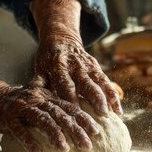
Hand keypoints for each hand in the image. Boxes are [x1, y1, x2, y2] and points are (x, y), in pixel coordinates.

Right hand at [0, 29, 99, 151]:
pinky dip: (30, 140)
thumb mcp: (40, 101)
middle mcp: (38, 100)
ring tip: (65, 150)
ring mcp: (23, 108)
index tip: (97, 132)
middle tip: (88, 146)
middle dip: (76, 130)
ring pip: (43, 121)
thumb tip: (79, 116)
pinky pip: (20, 130)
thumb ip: (56, 107)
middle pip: (60, 115)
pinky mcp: (8, 118)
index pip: (70, 108)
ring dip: (55, 135)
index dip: (84, 119)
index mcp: (47, 97)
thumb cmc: (20, 105)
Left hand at [31, 0, 121, 115]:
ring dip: (106, 98)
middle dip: (94, 98)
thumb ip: (39, 84)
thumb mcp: (40, 68)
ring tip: (111, 114)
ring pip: (99, 82)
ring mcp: (87, 65)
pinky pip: (106, 82)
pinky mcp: (96, 67)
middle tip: (100, 114)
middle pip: (86, 83)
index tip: (74, 113)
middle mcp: (75, 65)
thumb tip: (33, 102)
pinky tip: (118, 109)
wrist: (61, 37)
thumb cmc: (47, 58)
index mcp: (58, 65)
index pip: (65, 84)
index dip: (70, 98)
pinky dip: (113, 95)